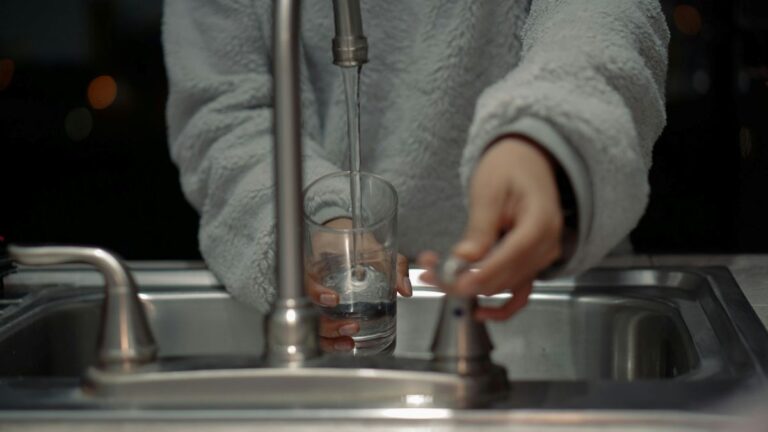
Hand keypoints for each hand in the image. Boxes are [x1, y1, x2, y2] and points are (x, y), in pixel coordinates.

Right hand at [306, 217, 410, 352]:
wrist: (349, 239)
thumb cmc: (357, 243)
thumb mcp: (377, 250)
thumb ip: (395, 266)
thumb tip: (405, 289)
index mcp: (319, 267)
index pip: (307, 282)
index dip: (316, 293)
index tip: (333, 299)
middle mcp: (315, 286)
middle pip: (309, 311)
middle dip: (328, 325)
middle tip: (352, 327)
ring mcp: (319, 301)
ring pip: (313, 326)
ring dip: (329, 339)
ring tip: (349, 343)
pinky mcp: (327, 312)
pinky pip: (323, 330)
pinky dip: (332, 342)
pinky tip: (348, 345)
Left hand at [419, 136, 562, 320]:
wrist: (529, 160)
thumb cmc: (509, 167)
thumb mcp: (489, 191)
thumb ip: (479, 229)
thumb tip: (464, 260)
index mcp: (540, 224)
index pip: (508, 259)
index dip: (477, 275)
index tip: (448, 280)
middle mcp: (546, 247)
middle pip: (502, 278)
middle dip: (462, 280)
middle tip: (426, 271)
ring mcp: (541, 258)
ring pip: (504, 287)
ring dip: (469, 287)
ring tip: (433, 274)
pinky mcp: (532, 264)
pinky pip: (520, 294)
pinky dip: (501, 307)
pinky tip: (478, 312)